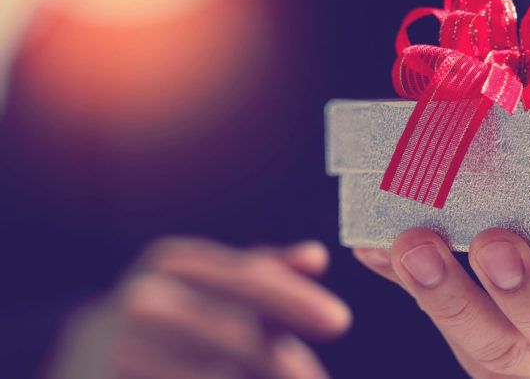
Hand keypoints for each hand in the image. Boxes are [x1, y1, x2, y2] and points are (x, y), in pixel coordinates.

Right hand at [50, 238, 349, 378]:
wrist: (92, 355)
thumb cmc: (176, 314)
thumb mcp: (213, 284)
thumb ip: (265, 273)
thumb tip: (317, 257)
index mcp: (173, 263)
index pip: (246, 278)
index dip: (294, 300)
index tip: (340, 321)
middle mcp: (143, 300)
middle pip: (235, 333)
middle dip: (283, 362)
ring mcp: (121, 351)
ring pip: (217, 374)